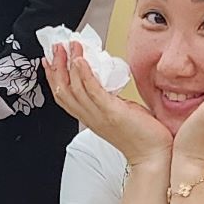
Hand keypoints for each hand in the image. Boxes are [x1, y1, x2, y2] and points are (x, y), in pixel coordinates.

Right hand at [41, 41, 169, 166]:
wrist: (154, 155)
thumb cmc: (142, 136)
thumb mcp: (120, 111)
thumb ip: (110, 98)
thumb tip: (110, 80)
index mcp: (90, 117)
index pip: (63, 96)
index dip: (53, 77)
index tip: (50, 59)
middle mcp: (90, 117)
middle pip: (63, 91)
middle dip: (57, 66)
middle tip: (57, 47)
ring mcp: (99, 115)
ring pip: (74, 89)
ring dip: (70, 65)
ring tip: (71, 47)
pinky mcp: (112, 113)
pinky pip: (92, 92)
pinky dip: (84, 75)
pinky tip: (81, 61)